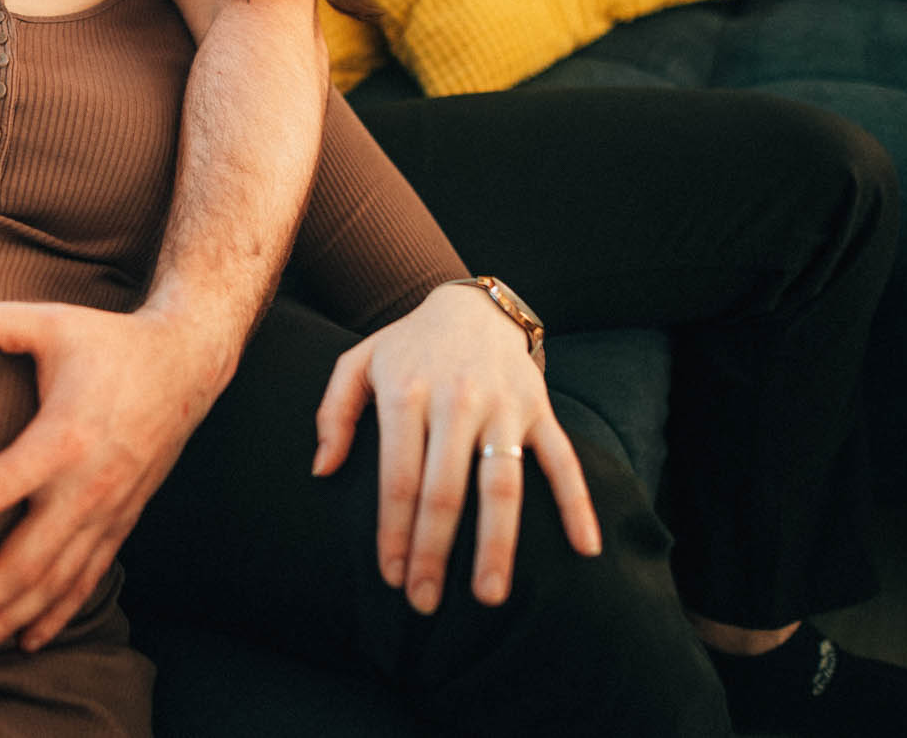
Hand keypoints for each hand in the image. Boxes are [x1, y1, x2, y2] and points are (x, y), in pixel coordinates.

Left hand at [0, 301, 228, 660]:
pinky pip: (86, 580)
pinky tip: (24, 641)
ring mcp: (108, 511)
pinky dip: (54, 615)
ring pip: (52, 583)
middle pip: (24, 562)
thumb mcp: (49, 320)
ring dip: (4, 621)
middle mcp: (87, 486)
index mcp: (63, 438)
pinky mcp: (123, 521)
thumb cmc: (110, 340)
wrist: (187, 365)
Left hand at [312, 283, 601, 614]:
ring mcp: (503, 405)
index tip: (391, 576)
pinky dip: (577, 504)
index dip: (394, 531)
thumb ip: (334, 414)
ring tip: (490, 596)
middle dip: (435, 552)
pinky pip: (562, 461)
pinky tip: (584, 549)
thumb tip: (322, 470)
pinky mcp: (540, 408)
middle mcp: (456, 399)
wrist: (472, 305)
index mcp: (407, 392)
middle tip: (425, 602)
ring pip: (503, 485)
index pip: (399, 477)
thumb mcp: (358, 364)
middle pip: (446, 490)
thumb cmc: (407, 347)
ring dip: (497, 545)